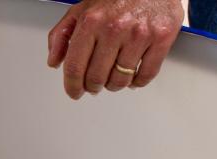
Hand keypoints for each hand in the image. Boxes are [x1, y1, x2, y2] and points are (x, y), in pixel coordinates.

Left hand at [47, 0, 182, 98]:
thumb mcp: (82, 9)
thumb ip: (62, 35)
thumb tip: (54, 61)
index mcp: (91, 21)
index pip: (75, 67)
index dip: (72, 86)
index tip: (74, 92)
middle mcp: (114, 28)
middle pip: (97, 77)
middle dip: (93, 86)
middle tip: (94, 85)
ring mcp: (139, 34)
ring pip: (121, 79)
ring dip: (114, 85)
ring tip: (113, 77)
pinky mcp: (161, 37)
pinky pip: (146, 74)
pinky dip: (137, 81)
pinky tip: (133, 76)